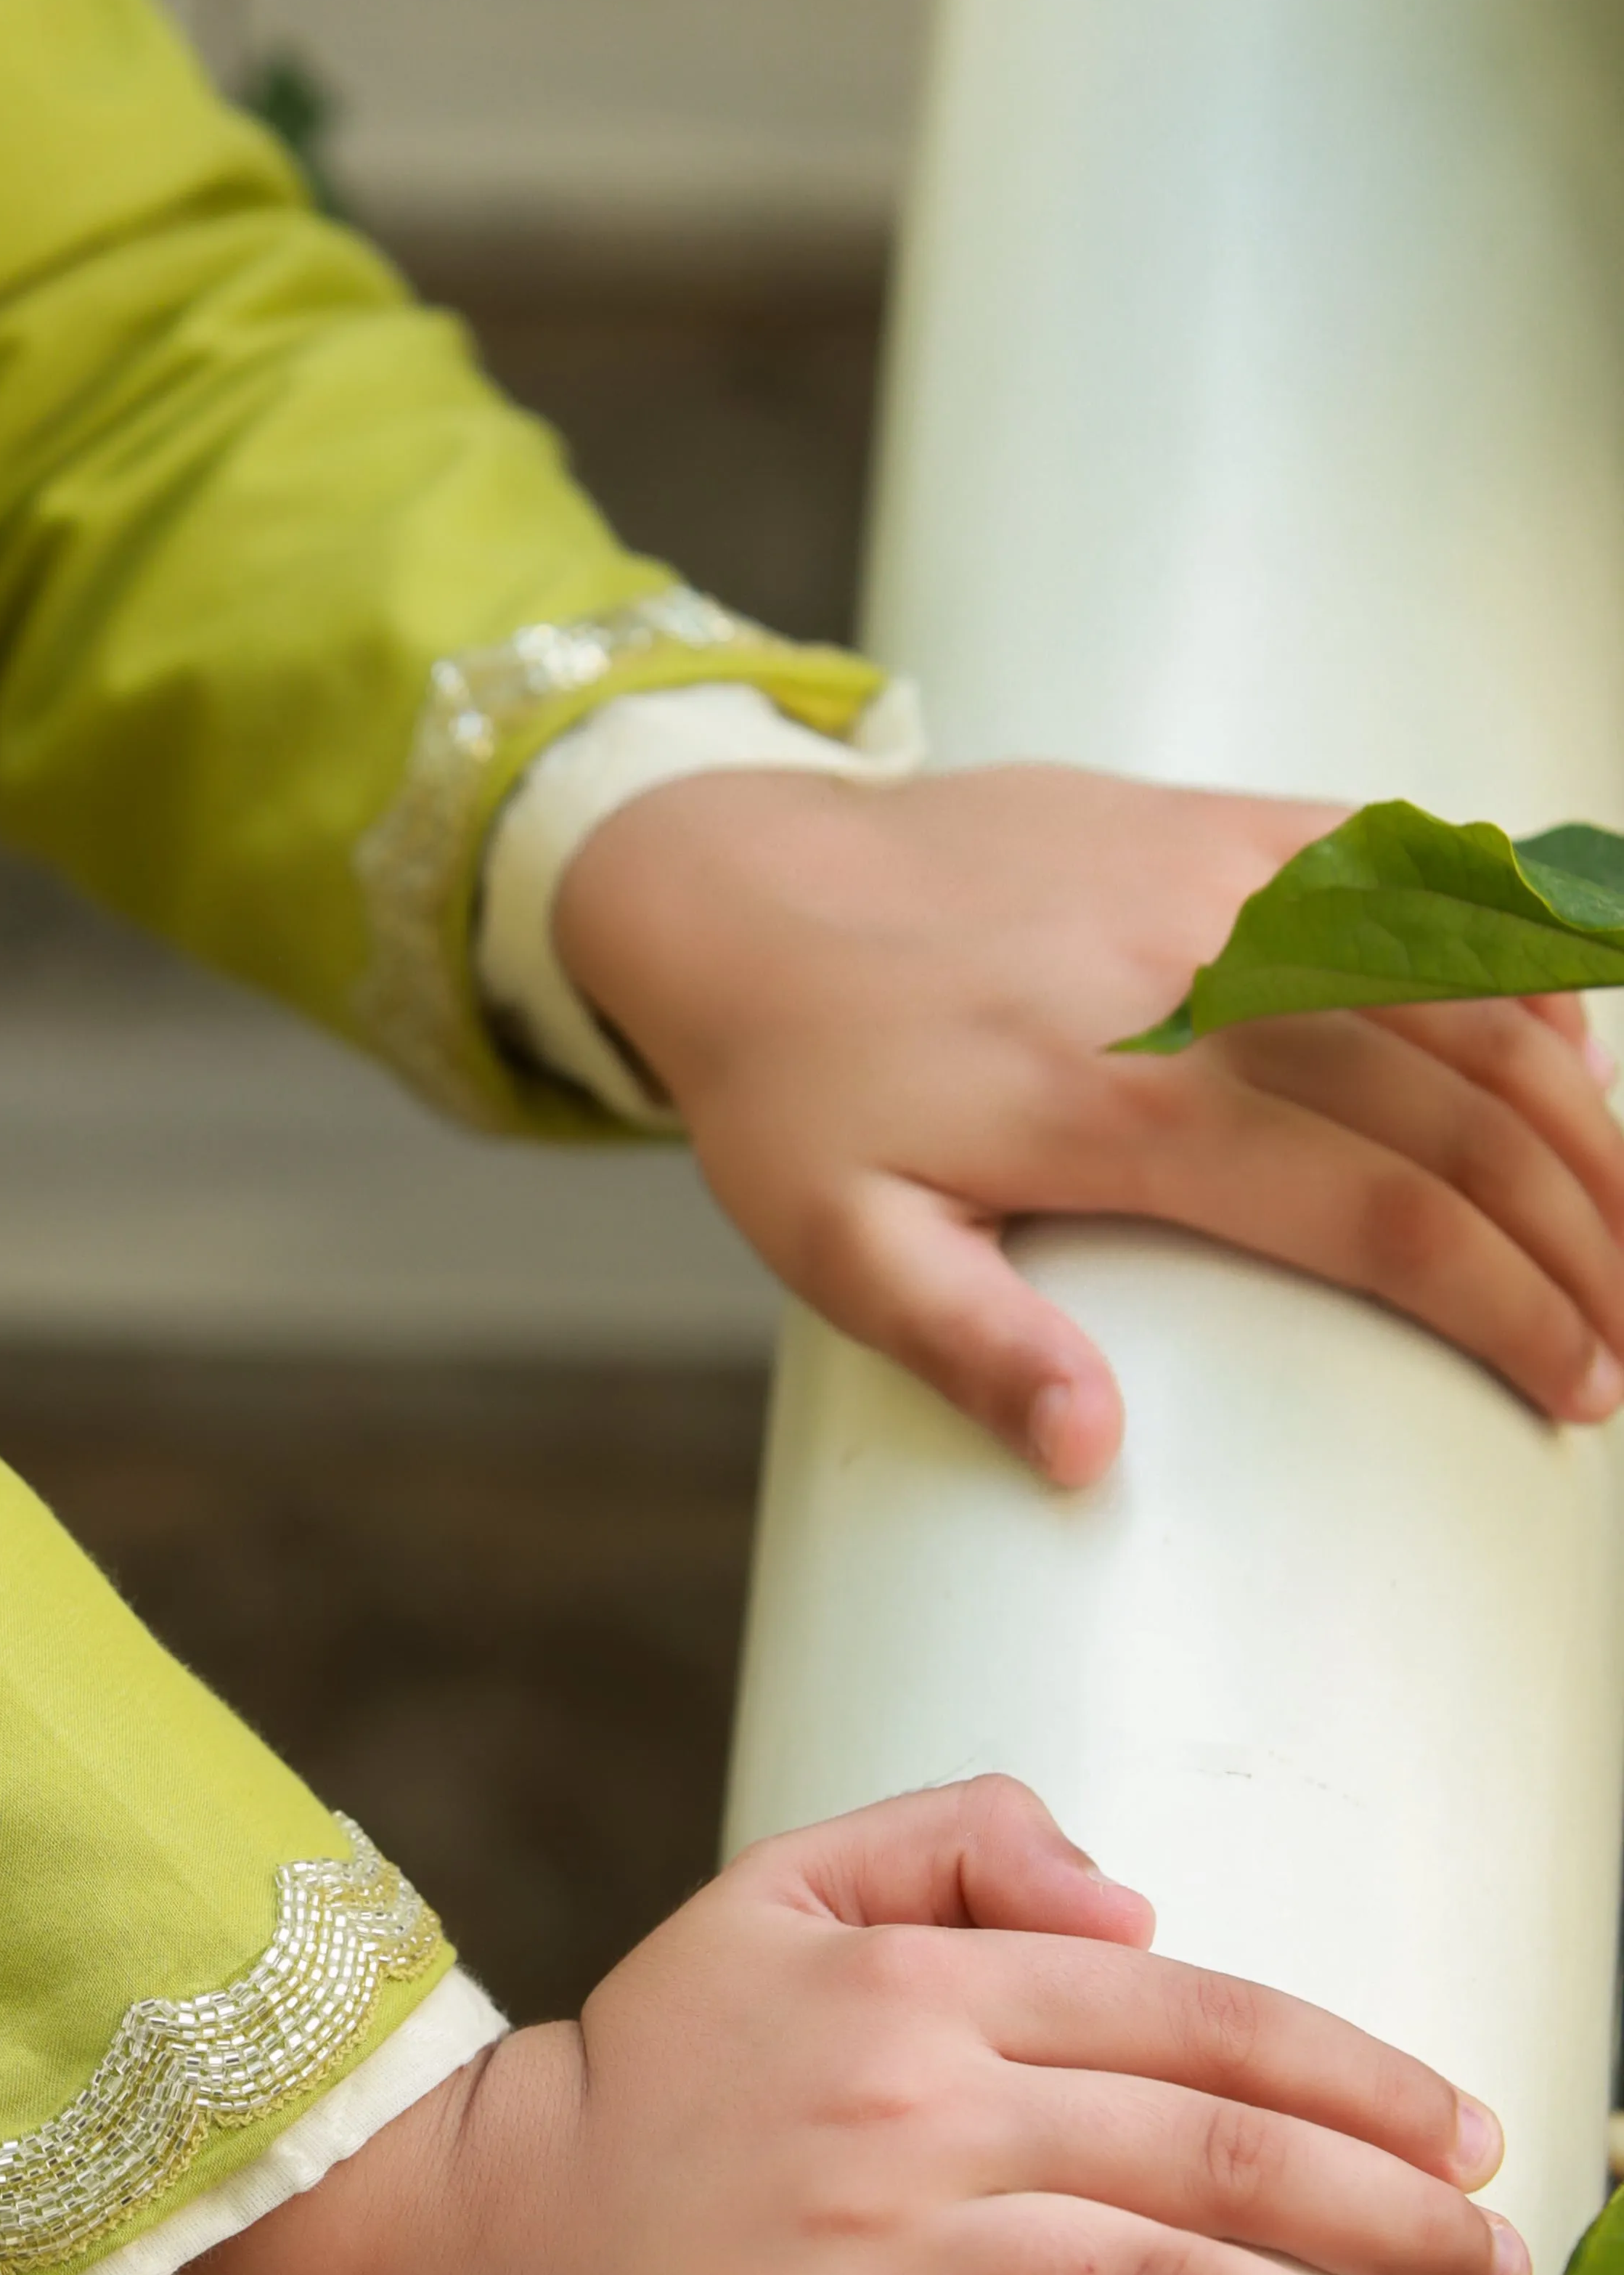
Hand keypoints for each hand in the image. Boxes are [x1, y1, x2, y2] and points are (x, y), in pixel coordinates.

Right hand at [176, 1778, 1524, 2274]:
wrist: (455, 2224)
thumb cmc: (643, 2069)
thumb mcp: (779, 1893)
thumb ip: (957, 1843)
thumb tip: (1137, 1900)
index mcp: (923, 1989)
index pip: (1195, 2017)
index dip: (1356, 2074)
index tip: (1474, 2142)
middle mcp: (911, 2108)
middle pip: (1208, 2158)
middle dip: (1392, 2226)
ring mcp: (854, 2251)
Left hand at [552, 760, 1623, 1484]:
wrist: (735, 883)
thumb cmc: (792, 1086)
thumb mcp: (838, 1244)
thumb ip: (970, 1346)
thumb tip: (1086, 1454)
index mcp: (1120, 1109)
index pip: (1382, 1218)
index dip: (1504, 1307)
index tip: (1579, 1390)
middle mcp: (1197, 982)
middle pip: (1460, 1115)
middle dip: (1579, 1232)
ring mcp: (1219, 884)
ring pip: (1468, 987)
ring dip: (1576, 1106)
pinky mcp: (1217, 820)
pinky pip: (1408, 866)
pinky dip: (1509, 945)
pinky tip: (1567, 1040)